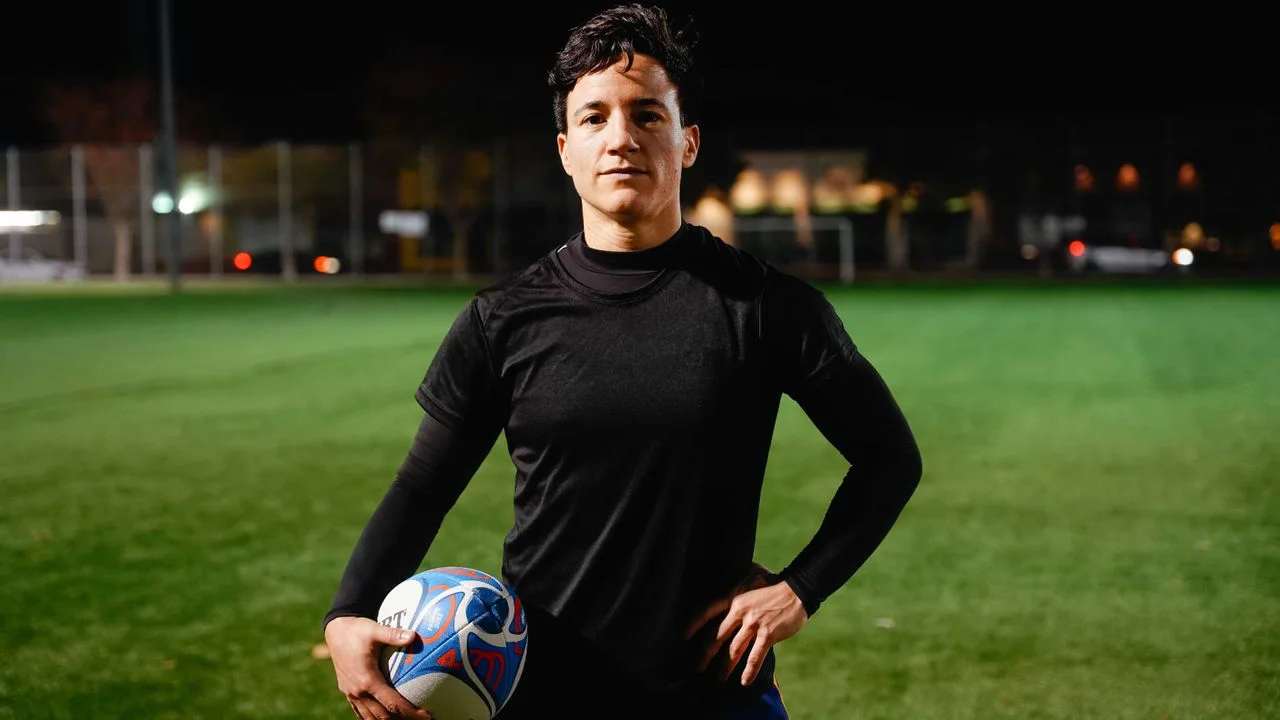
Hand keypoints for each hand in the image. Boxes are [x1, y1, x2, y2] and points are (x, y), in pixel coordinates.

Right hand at [324, 616, 433, 719]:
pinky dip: (372, 717)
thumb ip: (393, 634)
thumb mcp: (374, 630)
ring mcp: (351, 693)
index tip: (426, 715)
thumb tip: (413, 636)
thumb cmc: (356, 630)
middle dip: (403, 719)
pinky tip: (384, 716)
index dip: (410, 712)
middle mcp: (358, 691)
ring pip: (370, 717)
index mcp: (368, 680)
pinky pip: (360, 711)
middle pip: (383, 716)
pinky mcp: (347, 691)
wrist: (335, 630)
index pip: (392, 704)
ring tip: (405, 719)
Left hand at [685, 563, 807, 686]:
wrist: (797, 590)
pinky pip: (756, 656)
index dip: (694, 625)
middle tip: (698, 667)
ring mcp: (754, 623)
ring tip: (719, 678)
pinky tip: (744, 681)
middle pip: (717, 636)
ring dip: (726, 666)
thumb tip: (727, 577)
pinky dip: (750, 670)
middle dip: (705, 654)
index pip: (707, 612)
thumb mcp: (751, 575)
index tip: (683, 637)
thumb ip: (737, 582)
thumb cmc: (774, 582)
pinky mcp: (768, 634)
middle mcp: (740, 612)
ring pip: (734, 649)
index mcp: (733, 598)